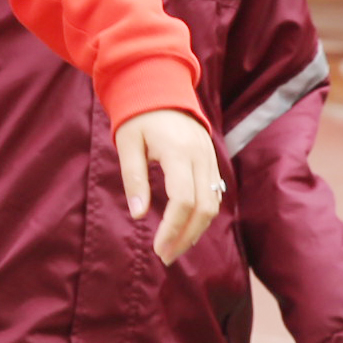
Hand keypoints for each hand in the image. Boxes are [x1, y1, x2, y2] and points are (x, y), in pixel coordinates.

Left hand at [113, 109, 225, 264]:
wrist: (161, 85)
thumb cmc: (138, 116)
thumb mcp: (127, 144)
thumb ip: (133, 179)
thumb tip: (138, 215)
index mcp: (179, 152)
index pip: (183, 201)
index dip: (172, 229)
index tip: (158, 249)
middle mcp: (201, 156)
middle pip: (204, 207)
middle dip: (186, 237)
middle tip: (166, 257)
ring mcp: (210, 157)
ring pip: (214, 203)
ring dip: (197, 230)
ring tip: (175, 248)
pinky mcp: (212, 159)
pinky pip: (215, 193)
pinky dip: (203, 214)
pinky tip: (186, 228)